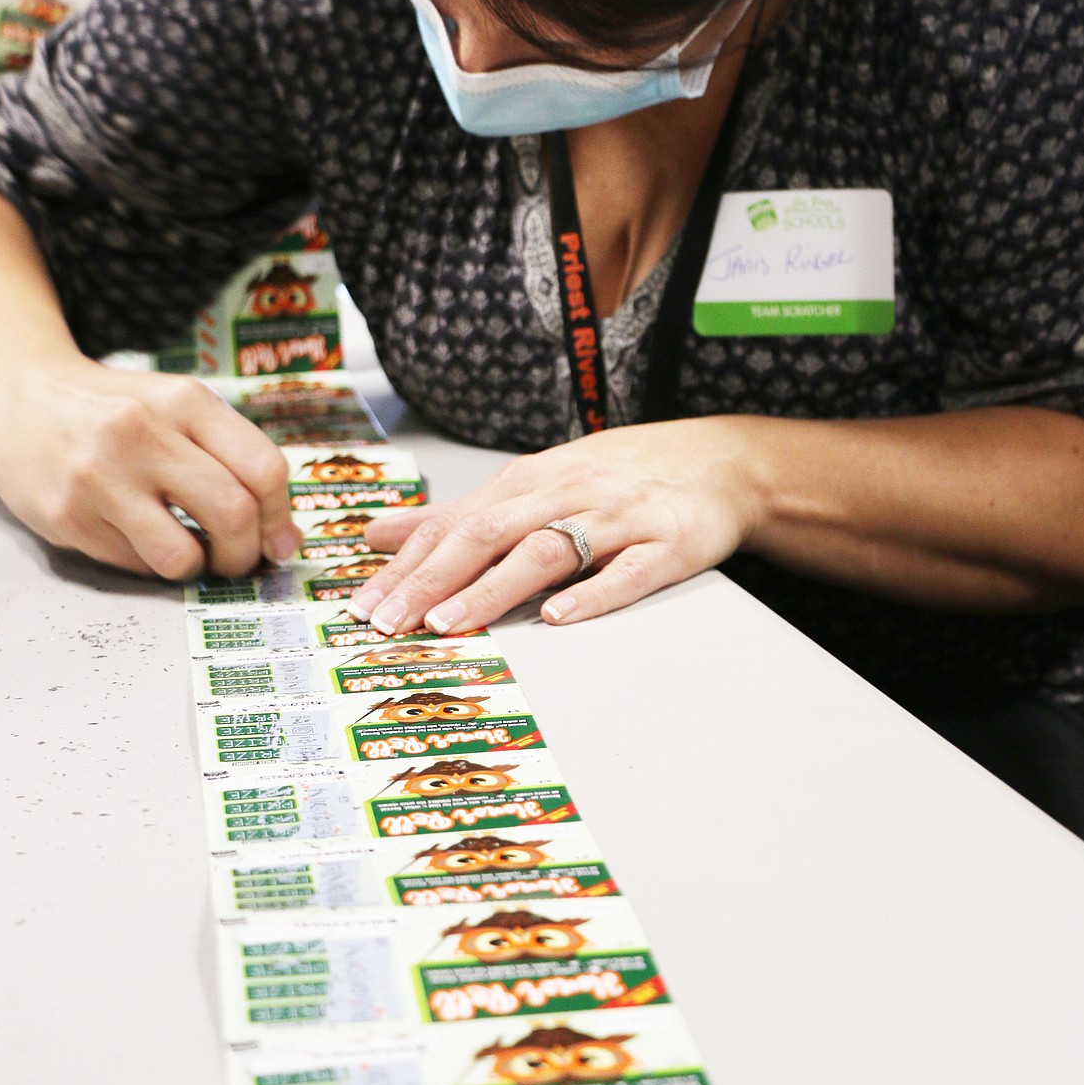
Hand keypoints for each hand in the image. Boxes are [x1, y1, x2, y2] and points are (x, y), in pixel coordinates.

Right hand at [0, 356, 299, 577]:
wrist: (24, 401)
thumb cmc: (116, 411)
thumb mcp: (179, 408)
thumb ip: (235, 459)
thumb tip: (283, 540)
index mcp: (185, 401)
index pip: (263, 469)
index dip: (280, 518)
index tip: (279, 542)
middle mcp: (144, 433)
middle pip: (232, 514)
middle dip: (245, 553)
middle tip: (237, 559)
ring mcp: (101, 477)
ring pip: (183, 555)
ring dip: (198, 568)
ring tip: (190, 553)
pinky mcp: (69, 516)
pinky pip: (135, 564)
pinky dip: (150, 563)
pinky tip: (140, 536)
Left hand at [348, 417, 760, 633]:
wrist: (718, 462)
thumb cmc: (618, 478)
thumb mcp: (532, 485)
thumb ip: (456, 515)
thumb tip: (377, 532)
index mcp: (528, 482)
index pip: (453, 523)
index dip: (406, 565)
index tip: (365, 606)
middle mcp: (566, 493)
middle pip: (488, 532)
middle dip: (433, 580)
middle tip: (390, 623)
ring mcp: (619, 518)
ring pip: (548, 548)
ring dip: (494, 587)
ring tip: (452, 623)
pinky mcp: (668, 544)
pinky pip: (630, 571)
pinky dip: (593, 593)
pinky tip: (560, 617)